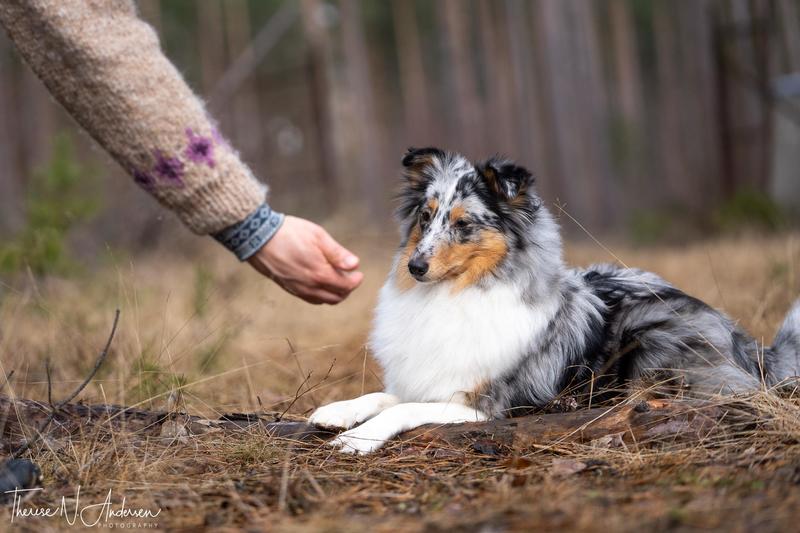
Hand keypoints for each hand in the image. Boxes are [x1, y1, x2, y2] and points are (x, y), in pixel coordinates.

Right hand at [247, 216, 363, 303]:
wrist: (259, 237)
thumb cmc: (289, 233)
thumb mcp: (318, 236)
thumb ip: (337, 253)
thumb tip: (354, 265)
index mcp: (320, 273)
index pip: (345, 286)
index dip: (355, 281)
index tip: (358, 273)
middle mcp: (310, 286)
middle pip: (336, 297)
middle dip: (347, 289)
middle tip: (350, 277)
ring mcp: (298, 289)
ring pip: (323, 300)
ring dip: (334, 293)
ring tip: (337, 279)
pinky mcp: (289, 288)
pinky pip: (310, 298)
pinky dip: (321, 295)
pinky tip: (320, 283)